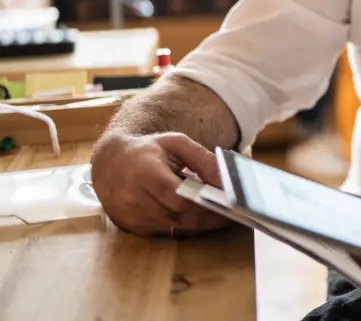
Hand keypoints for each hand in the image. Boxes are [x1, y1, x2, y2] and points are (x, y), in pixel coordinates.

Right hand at [91, 131, 228, 235]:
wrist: (110, 163)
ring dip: (201, 224)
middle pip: (180, 217)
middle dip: (209, 217)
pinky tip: (201, 218)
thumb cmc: (148, 150)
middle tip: (234, 213)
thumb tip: (225, 181)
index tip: (230, 203)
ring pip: (175, 228)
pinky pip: (167, 232)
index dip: (206, 203)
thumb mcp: (176, 143)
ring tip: (223, 215)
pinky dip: (186, 226)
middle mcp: (134, 199)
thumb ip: (203, 160)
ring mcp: (131, 217)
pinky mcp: (133, 228)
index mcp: (145, 173)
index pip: (180, 198)